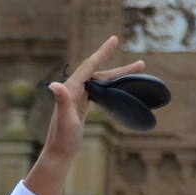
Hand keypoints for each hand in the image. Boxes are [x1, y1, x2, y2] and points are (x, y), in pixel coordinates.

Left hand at [42, 37, 145, 161]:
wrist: (59, 155)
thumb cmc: (62, 139)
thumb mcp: (65, 120)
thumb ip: (61, 101)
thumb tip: (54, 84)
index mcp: (70, 89)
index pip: (89, 66)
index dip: (102, 53)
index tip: (115, 39)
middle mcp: (72, 90)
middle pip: (99, 74)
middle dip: (120, 69)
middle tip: (141, 64)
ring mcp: (77, 99)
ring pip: (100, 83)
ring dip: (117, 77)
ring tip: (137, 72)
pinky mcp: (80, 107)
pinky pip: (98, 92)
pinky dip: (110, 88)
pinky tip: (118, 88)